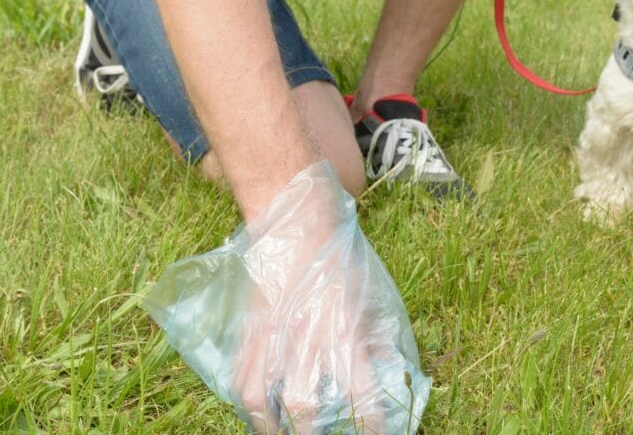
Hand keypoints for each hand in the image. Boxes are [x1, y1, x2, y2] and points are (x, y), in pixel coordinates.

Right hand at [144, 161, 428, 433]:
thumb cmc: (340, 255)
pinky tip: (260, 415)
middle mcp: (305, 335)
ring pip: (262, 398)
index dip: (370, 422)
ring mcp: (271, 332)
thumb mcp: (369, 293)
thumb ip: (377, 336)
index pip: (360, 390)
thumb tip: (392, 371)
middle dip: (313, 433)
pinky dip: (248, 404)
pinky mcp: (249, 327)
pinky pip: (241, 376)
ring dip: (274, 428)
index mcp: (342, 327)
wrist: (297, 218)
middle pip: (303, 404)